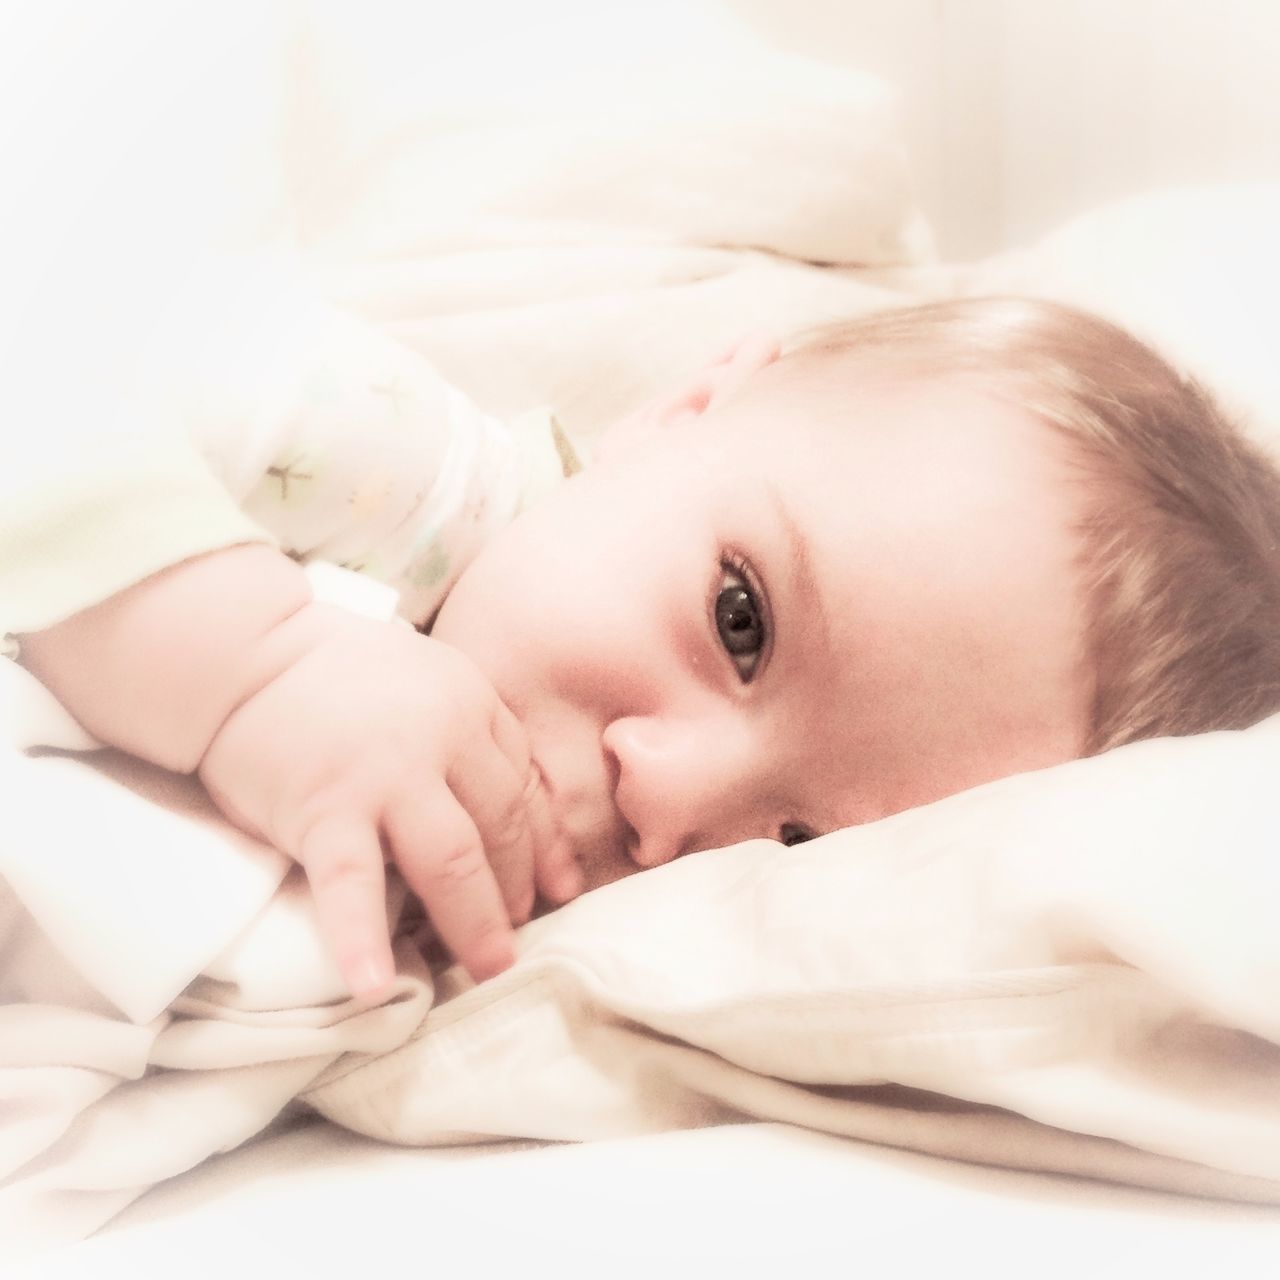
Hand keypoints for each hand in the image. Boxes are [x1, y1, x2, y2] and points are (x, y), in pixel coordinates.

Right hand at [197, 604, 575, 997]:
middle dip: (516, 891)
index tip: (558, 891)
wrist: (245, 654)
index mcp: (471, 706)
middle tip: (516, 941)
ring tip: (490, 970)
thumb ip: (472, 735)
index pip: (524, 788)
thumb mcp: (428, 683)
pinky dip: (361, 938)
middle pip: (499, 828)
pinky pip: (350, 883)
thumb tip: (515, 810)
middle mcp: (443, 738)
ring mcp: (384, 775)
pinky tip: (373, 987)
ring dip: (475, 922)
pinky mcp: (324, 808)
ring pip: (451, 860)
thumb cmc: (339, 674)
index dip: (545, 847)